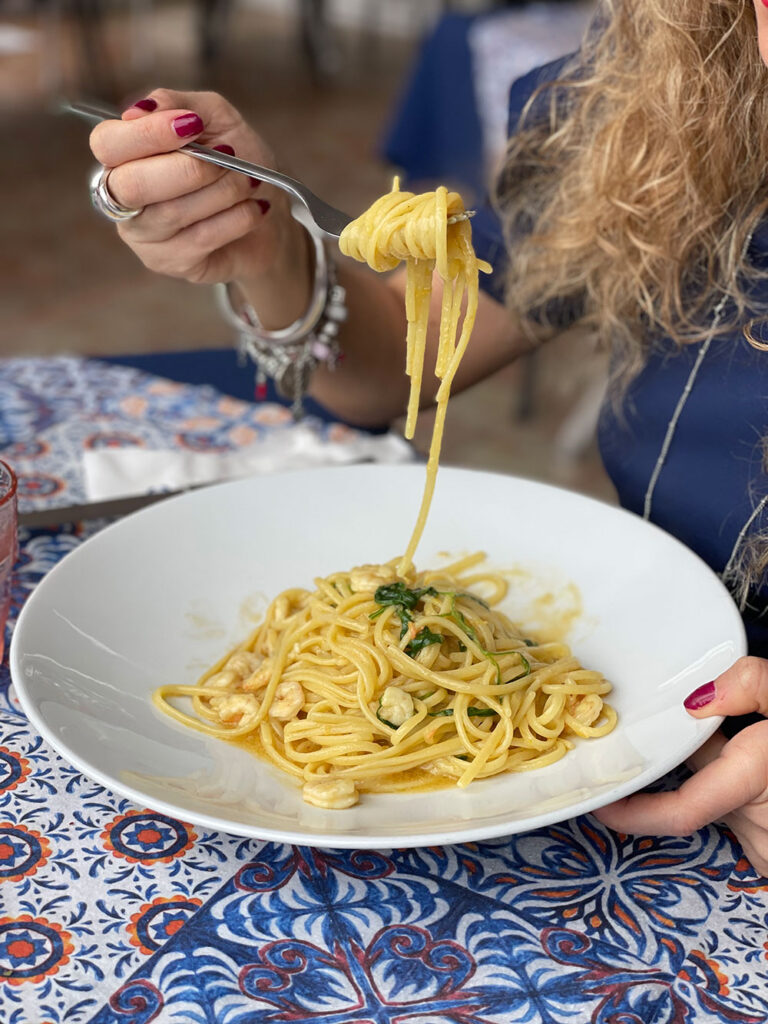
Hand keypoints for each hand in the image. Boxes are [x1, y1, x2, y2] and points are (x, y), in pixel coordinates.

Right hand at [88, 89, 308, 298]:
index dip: (147, 134)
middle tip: (229, 157)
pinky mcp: (172, 264)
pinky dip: (236, 218)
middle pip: (132, 185)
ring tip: (249, 181)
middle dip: (188, 169)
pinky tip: (254, 208)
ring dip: (222, 191)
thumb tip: (141, 108)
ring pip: (172, 213)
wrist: (272, 212)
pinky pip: (201, 239)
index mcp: (123, 156)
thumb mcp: (214, 118)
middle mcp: (122, 198)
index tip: (193, 125)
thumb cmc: (237, 160)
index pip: (107, 144)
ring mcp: (144, 237)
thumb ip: (177, 103)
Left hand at [593, 656, 767, 875]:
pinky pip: (747, 815)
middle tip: (721, 724)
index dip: (631, 813)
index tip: (597, 799)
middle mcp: (759, 824)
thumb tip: (699, 699)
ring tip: (755, 743)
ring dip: (728, 774)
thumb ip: (756, 685)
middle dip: (701, 759)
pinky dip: (747, 791)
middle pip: (702, 789)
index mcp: (758, 783)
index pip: (678, 813)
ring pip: (724, 802)